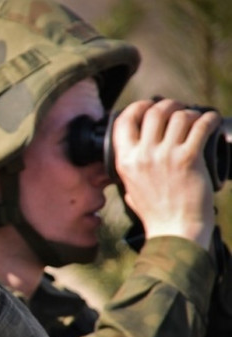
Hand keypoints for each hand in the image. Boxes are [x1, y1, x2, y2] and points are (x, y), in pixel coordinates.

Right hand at [112, 98, 218, 249]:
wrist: (175, 231)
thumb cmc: (155, 215)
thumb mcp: (130, 190)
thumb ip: (130, 172)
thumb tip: (136, 158)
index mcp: (125, 161)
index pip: (124, 120)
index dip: (138, 107)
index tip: (149, 106)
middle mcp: (143, 155)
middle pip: (154, 112)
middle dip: (168, 105)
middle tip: (178, 109)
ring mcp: (165, 156)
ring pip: (178, 116)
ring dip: (190, 113)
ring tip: (196, 119)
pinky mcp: (189, 159)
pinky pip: (200, 126)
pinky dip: (209, 119)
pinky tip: (211, 121)